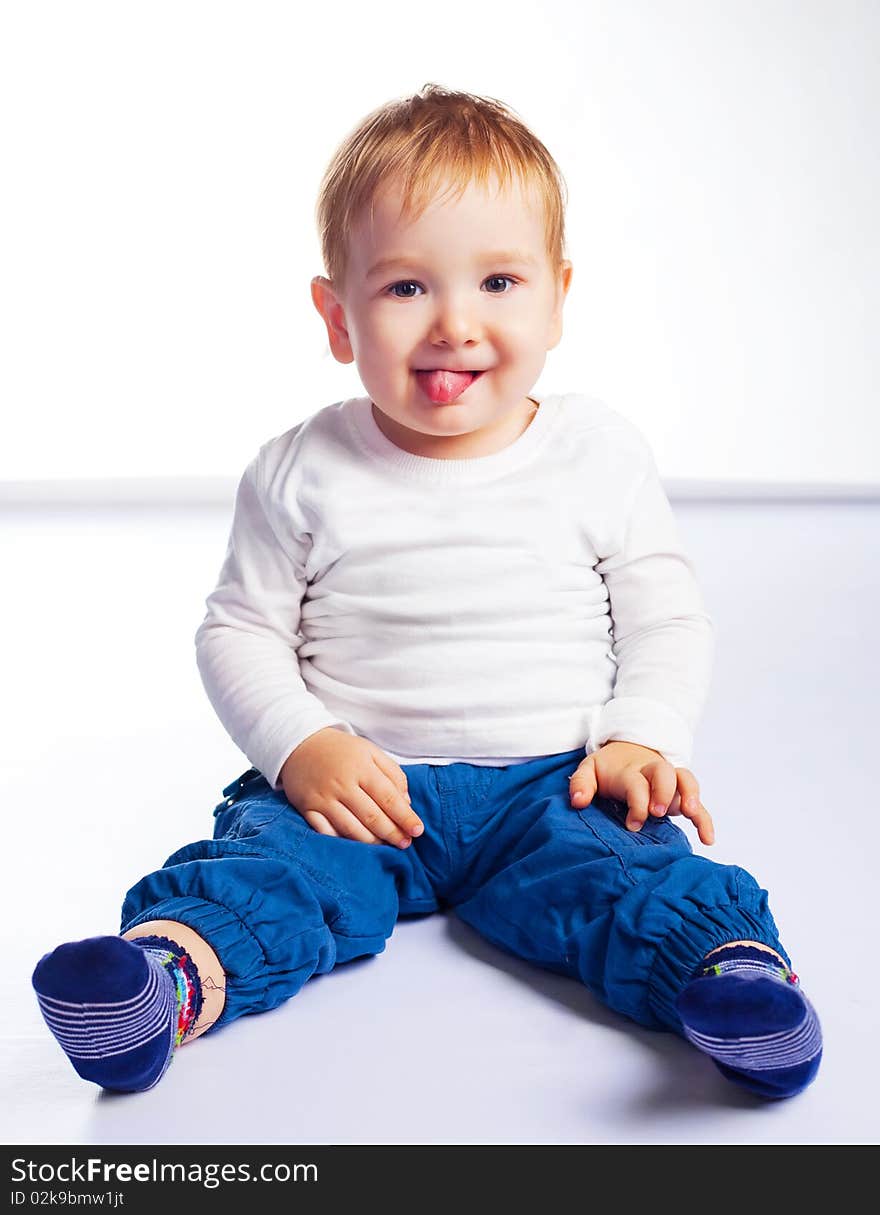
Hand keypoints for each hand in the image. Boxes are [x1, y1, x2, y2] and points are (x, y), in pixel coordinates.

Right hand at [279, 727, 423, 848]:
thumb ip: (393, 774)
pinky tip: (356, 846)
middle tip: (405, 843)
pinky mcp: (307, 808)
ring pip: (351, 828)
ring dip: (372, 842)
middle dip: (392, 833)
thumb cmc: (342, 751)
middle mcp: (342, 784)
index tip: (418, 830)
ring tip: (385, 845)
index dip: (405, 817)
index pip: (389, 798)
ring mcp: (323, 798)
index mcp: (361, 767)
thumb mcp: (370, 752)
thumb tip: (406, 803)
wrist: (300, 744)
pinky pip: (326, 832)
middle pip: (372, 816)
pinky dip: (343, 841)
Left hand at [568, 740, 714, 844]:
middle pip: (664, 773)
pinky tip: (708, 839)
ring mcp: (670, 781)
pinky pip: (698, 803)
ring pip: (686, 780)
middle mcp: (653, 771)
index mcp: (630, 769)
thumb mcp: (589, 770)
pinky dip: (704, 819)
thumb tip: (578, 801)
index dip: (637, 803)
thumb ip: (580, 783)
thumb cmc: (608, 768)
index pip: (637, 783)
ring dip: (690, 796)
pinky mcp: (681, 793)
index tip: (632, 824)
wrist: (627, 751)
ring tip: (691, 813)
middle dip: (663, 791)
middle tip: (657, 812)